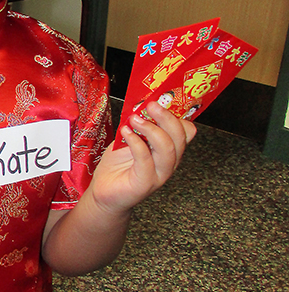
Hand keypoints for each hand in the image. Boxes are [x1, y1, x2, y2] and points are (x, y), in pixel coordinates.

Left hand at [90, 101, 195, 215]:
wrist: (105, 192)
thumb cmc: (118, 166)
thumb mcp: (129, 138)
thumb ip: (139, 125)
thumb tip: (141, 105)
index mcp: (168, 149)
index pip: (186, 131)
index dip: (177, 114)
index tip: (161, 99)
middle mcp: (168, 162)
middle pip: (180, 138)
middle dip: (167, 118)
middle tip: (151, 105)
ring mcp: (158, 175)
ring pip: (168, 150)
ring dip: (152, 130)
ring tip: (134, 119)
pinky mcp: (144, 184)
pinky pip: (146, 161)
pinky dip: (136, 143)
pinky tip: (126, 132)